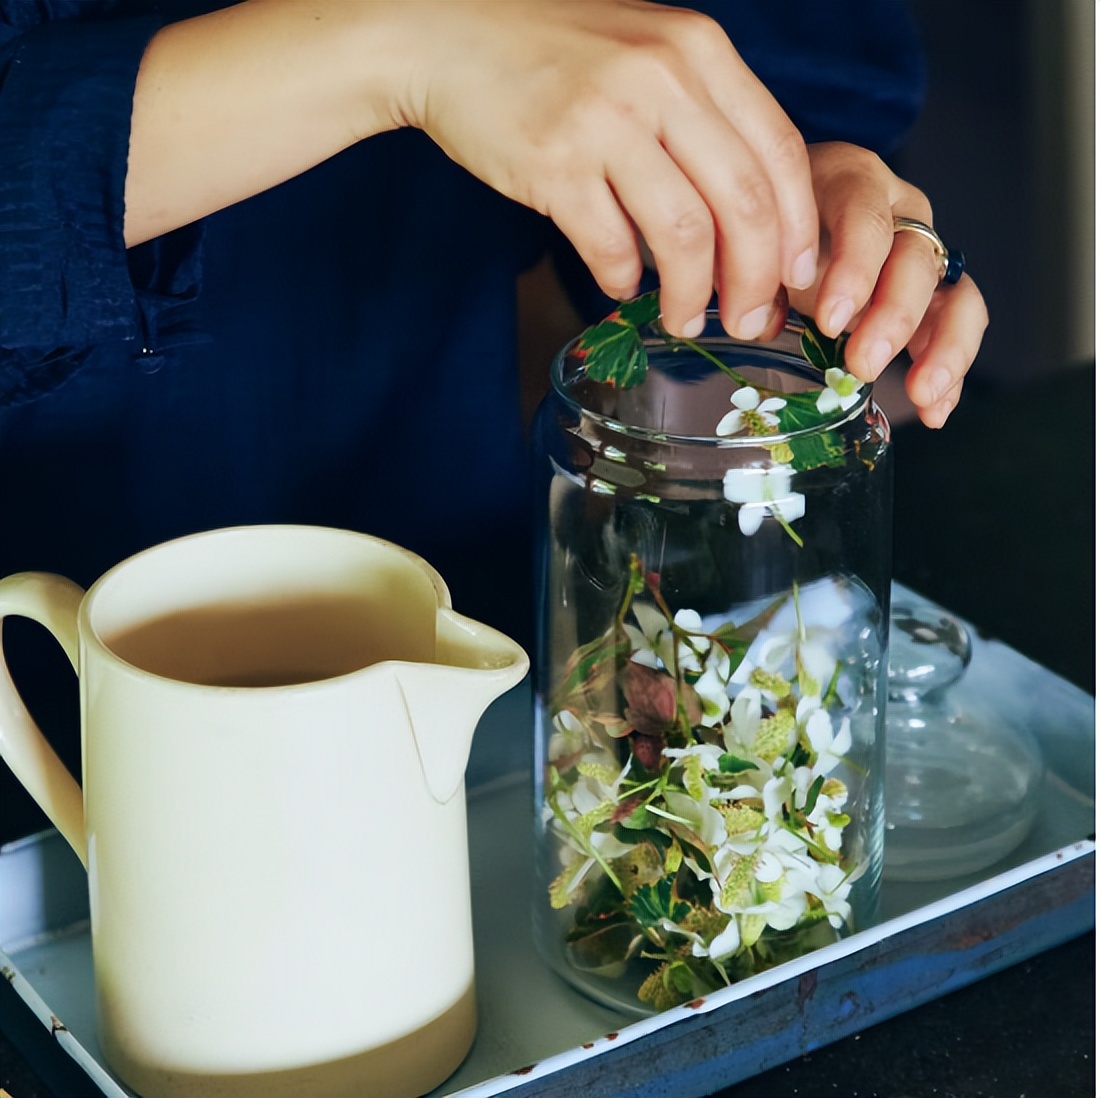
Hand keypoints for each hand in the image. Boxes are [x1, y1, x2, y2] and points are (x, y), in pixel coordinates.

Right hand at [394, 0, 819, 339]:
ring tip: (682, 320)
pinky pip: (610, 245)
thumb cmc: (556, 57)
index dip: (798, 227)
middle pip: (743, 202)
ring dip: (690, 295)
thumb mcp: (648, 57)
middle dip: (756, 280)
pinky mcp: (553, 162)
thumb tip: (747, 218)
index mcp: (698, 52)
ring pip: (684, 234)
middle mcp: (661, 79)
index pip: (779, 151)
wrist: (450, 36)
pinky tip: (618, 283)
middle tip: (749, 321)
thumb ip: (701, 117)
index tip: (798, 277)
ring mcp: (606, 120)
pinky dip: (621, 279)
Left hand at [788, 143, 988, 427]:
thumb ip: (759, 271)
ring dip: (942, 348)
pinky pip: (958, 326)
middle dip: (895, 317)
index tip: (831, 320)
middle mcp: (899, 209)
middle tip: (864, 365)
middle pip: (916, 257)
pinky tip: (934, 412)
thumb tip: (760, 324)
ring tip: (922, 395)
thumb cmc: (774, 225)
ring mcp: (924, 251)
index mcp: (851, 181)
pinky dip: (949, 370)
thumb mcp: (760, 235)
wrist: (790, 217)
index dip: (855, 268)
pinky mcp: (935, 292)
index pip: (865, 215)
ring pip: (954, 291)